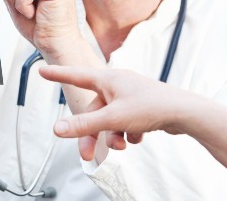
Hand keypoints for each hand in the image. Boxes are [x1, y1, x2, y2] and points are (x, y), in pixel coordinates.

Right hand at [38, 66, 183, 160]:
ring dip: (112, 136)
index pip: (76, 75)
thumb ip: (84, 125)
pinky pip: (125, 122)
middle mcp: (118, 84)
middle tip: (88, 156)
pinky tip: (139, 135)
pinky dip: (128, 132)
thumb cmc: (151, 107)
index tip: (41, 70)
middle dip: (92, 134)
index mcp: (108, 79)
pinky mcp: (141, 106)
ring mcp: (130, 95)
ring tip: (123, 145)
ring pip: (110, 119)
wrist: (185, 113)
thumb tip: (57, 129)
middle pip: (94, 111)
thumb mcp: (112, 119)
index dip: (57, 74)